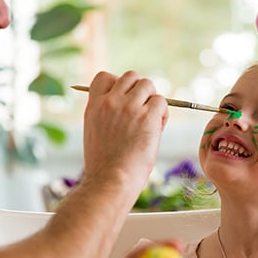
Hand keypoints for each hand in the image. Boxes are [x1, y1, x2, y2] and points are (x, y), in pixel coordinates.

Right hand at [81, 71, 168, 193]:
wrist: (110, 180)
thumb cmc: (105, 166)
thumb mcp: (95, 133)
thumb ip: (106, 116)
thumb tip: (127, 107)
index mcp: (94, 106)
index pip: (105, 77)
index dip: (118, 84)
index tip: (124, 100)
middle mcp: (110, 102)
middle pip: (131, 76)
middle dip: (140, 91)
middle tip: (142, 112)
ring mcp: (129, 107)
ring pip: (148, 85)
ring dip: (153, 101)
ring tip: (151, 122)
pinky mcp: (148, 117)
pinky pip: (162, 102)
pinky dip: (163, 114)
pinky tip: (157, 130)